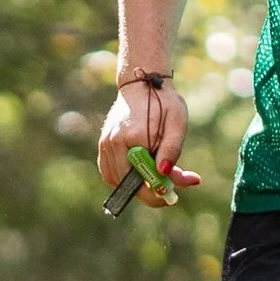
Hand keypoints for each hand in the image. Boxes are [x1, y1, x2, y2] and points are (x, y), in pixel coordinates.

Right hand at [97, 80, 201, 206]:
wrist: (142, 84)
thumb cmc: (164, 102)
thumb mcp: (177, 123)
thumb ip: (171, 150)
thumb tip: (163, 173)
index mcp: (133, 137)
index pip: (140, 177)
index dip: (156, 191)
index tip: (172, 196)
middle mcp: (114, 143)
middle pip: (128, 183)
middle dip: (150, 191)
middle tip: (168, 189)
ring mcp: (105, 144)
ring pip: (117, 182)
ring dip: (137, 186)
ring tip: (156, 176)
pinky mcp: (103, 145)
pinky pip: (110, 173)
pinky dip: (125, 179)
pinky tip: (140, 173)